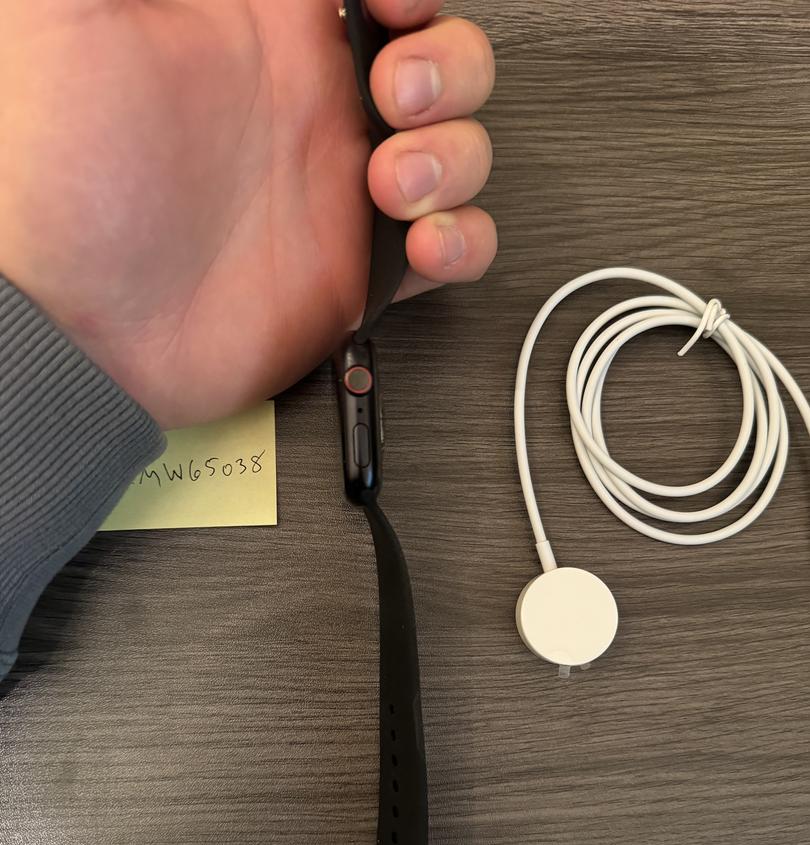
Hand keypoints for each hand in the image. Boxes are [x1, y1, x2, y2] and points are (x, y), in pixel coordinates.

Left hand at [0, 0, 495, 428]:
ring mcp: (340, 190)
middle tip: (393, 88)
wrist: (76, 322)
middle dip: (447, 63)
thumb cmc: (55, 173)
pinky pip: (453, 244)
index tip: (393, 0)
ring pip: (460, 145)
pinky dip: (465, 239)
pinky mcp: (359, 272)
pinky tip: (422, 239)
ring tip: (391, 182)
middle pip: (439, 52)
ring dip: (456, 155)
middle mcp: (313, 104)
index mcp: (262, 28)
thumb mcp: (63, 13)